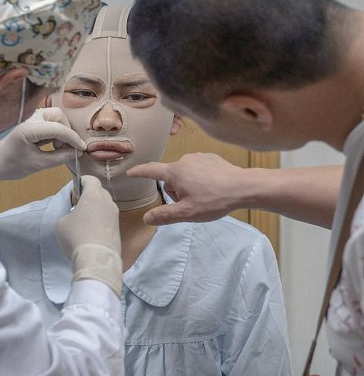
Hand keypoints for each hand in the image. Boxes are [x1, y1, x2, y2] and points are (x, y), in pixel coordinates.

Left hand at [0, 107, 85, 184]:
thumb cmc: (11, 165)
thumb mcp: (37, 164)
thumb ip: (60, 157)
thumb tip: (77, 152)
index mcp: (28, 128)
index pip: (58, 128)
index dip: (73, 138)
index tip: (82, 149)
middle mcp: (29, 117)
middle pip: (58, 116)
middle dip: (66, 132)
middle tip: (64, 150)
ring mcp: (29, 116)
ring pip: (54, 116)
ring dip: (61, 130)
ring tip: (56, 148)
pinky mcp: (30, 119)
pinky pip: (49, 120)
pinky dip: (55, 130)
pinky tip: (51, 143)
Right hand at [56, 175, 121, 294]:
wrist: (96, 259)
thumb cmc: (75, 236)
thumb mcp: (61, 222)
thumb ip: (69, 214)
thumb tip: (76, 217)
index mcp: (94, 195)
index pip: (91, 179)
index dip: (83, 181)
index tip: (77, 188)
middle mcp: (108, 202)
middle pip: (100, 192)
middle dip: (90, 195)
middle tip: (80, 206)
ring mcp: (115, 216)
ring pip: (105, 206)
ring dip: (97, 210)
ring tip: (86, 221)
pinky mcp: (118, 230)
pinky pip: (108, 220)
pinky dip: (101, 222)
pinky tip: (92, 233)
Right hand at [127, 152, 244, 224]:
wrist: (244, 187)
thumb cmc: (214, 200)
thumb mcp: (187, 213)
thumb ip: (164, 215)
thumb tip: (146, 218)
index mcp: (175, 172)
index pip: (151, 171)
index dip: (139, 172)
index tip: (130, 172)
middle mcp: (184, 160)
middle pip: (170, 176)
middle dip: (175, 190)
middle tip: (190, 203)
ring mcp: (199, 157)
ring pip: (184, 172)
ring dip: (188, 184)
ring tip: (204, 196)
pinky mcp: (211, 157)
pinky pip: (198, 168)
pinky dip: (200, 177)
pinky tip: (212, 187)